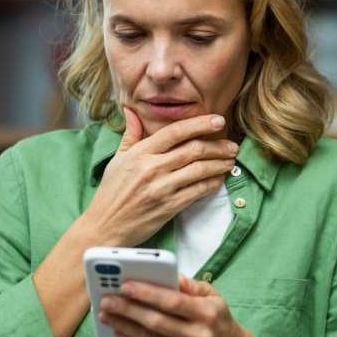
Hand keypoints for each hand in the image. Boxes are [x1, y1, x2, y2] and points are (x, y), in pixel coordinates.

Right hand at [78, 108, 237, 246]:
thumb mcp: (117, 160)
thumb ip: (130, 135)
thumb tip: (132, 111)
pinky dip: (212, 183)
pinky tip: (219, 179)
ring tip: (230, 160)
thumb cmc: (111, 192)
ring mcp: (161, 188)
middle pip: (193, 150)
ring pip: (200, 169)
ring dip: (219, 163)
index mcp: (139, 154)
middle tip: (231, 144)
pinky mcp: (169, 207)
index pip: (175, 132)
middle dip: (217, 145)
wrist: (105, 226)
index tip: (217, 120)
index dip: (199, 124)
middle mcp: (151, 168)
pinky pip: (198, 191)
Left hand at [98, 276, 251, 336]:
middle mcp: (201, 336)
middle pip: (156, 322)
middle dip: (127, 310)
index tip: (123, 286)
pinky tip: (119, 331)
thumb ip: (189, 285)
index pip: (172, 302)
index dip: (146, 293)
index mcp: (208, 313)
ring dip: (124, 326)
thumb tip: (167, 274)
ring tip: (106, 315)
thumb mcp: (212, 296)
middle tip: (106, 301)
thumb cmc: (216, 318)